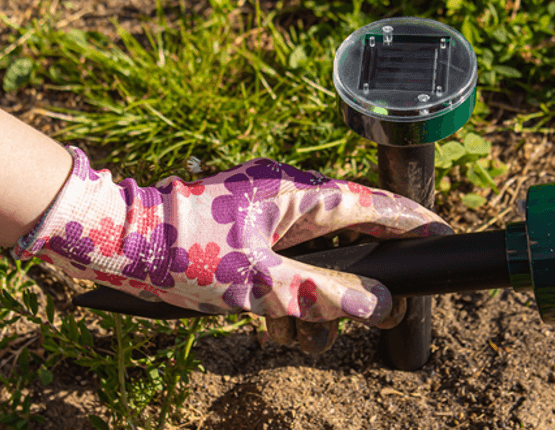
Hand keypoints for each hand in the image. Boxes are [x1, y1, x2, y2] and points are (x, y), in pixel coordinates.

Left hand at [13, 147, 450, 352]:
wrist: (113, 242)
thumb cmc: (182, 251)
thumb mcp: (258, 283)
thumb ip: (322, 294)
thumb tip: (377, 304)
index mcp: (300, 197)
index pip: (372, 205)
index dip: (410, 223)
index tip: (442, 235)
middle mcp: (288, 198)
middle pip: (346, 242)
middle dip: (348, 289)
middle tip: (350, 324)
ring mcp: (266, 213)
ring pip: (313, 260)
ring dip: (310, 302)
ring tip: (294, 337)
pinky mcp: (245, 231)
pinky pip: (283, 263)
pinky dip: (283, 296)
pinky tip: (271, 327)